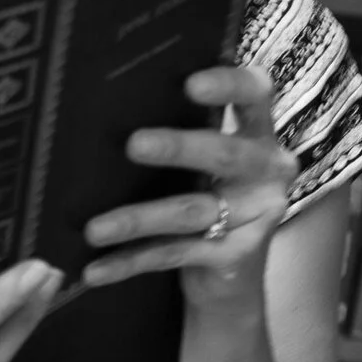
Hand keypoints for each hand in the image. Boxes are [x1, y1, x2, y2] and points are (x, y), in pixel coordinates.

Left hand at [80, 65, 294, 304]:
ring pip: (192, 211)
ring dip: (138, 219)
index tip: (190, 84)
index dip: (228, 85)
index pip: (255, 94)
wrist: (231, 276)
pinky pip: (176, 253)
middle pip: (224, 153)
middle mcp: (267, 169)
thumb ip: (182, 128)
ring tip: (93, 229)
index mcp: (258, 132)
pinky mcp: (237, 256)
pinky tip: (95, 270)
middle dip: (178, 148)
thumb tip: (106, 100)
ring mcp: (258, 215)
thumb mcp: (203, 159)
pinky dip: (131, 261)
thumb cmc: (206, 195)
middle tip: (133, 145)